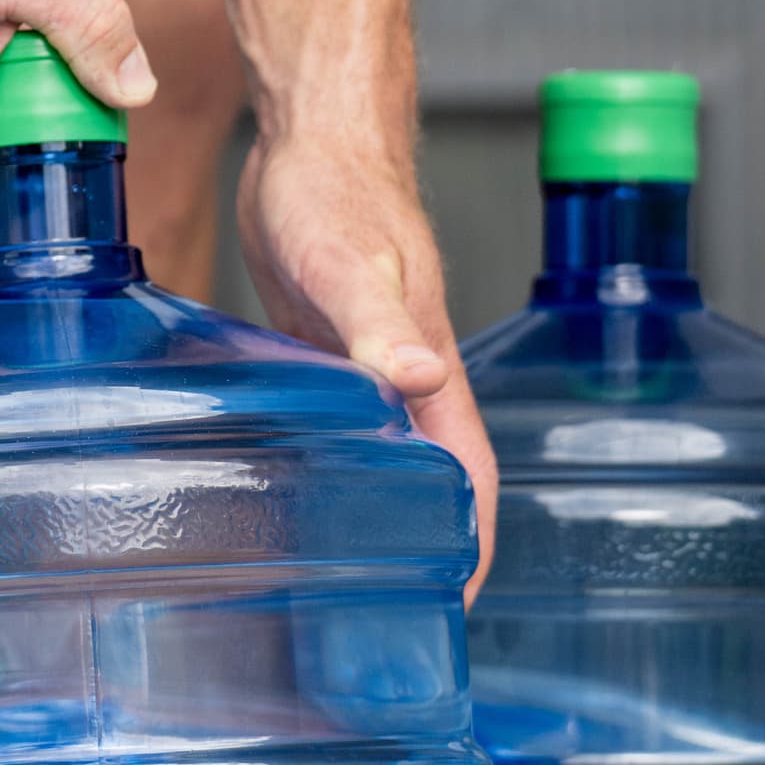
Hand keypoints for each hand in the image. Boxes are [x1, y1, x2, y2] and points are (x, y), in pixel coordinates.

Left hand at [237, 120, 496, 595]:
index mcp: (432, 373)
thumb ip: (379, 325)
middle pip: (437, 486)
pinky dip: (333, 474)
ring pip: (389, 465)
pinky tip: (293, 502)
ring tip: (344, 588)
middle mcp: (409, 382)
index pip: (471, 480)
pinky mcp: (330, 357)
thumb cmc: (334, 189)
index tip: (453, 614)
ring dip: (379, 521)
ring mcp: (370, 372)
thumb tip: (419, 380)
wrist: (309, 137)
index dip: (470, 548)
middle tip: (390, 627)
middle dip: (428, 556)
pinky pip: (346, 434)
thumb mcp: (345, 264)